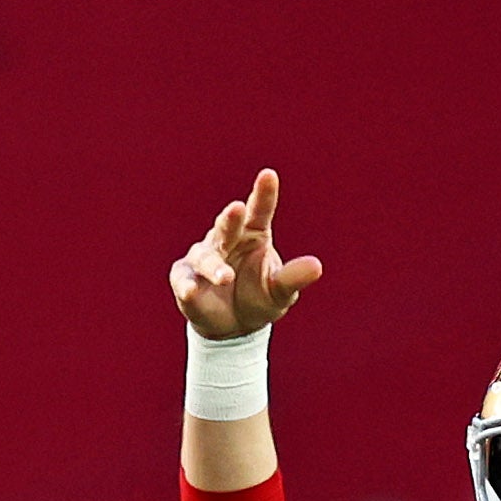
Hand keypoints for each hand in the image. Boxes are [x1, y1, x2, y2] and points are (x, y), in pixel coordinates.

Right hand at [170, 168, 322, 339]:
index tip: (268, 175)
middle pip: (228, 226)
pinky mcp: (184, 278)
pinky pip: (183, 279)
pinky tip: (191, 290)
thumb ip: (293, 278)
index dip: (263, 194)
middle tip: (237, 208)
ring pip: (205, 256)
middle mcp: (226, 240)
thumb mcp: (280, 291)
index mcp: (253, 234)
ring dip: (214, 265)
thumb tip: (317, 267)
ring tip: (226, 276)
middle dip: (231, 218)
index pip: (259, 210)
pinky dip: (186, 285)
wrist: (233, 325)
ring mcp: (203, 258)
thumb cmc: (258, 298)